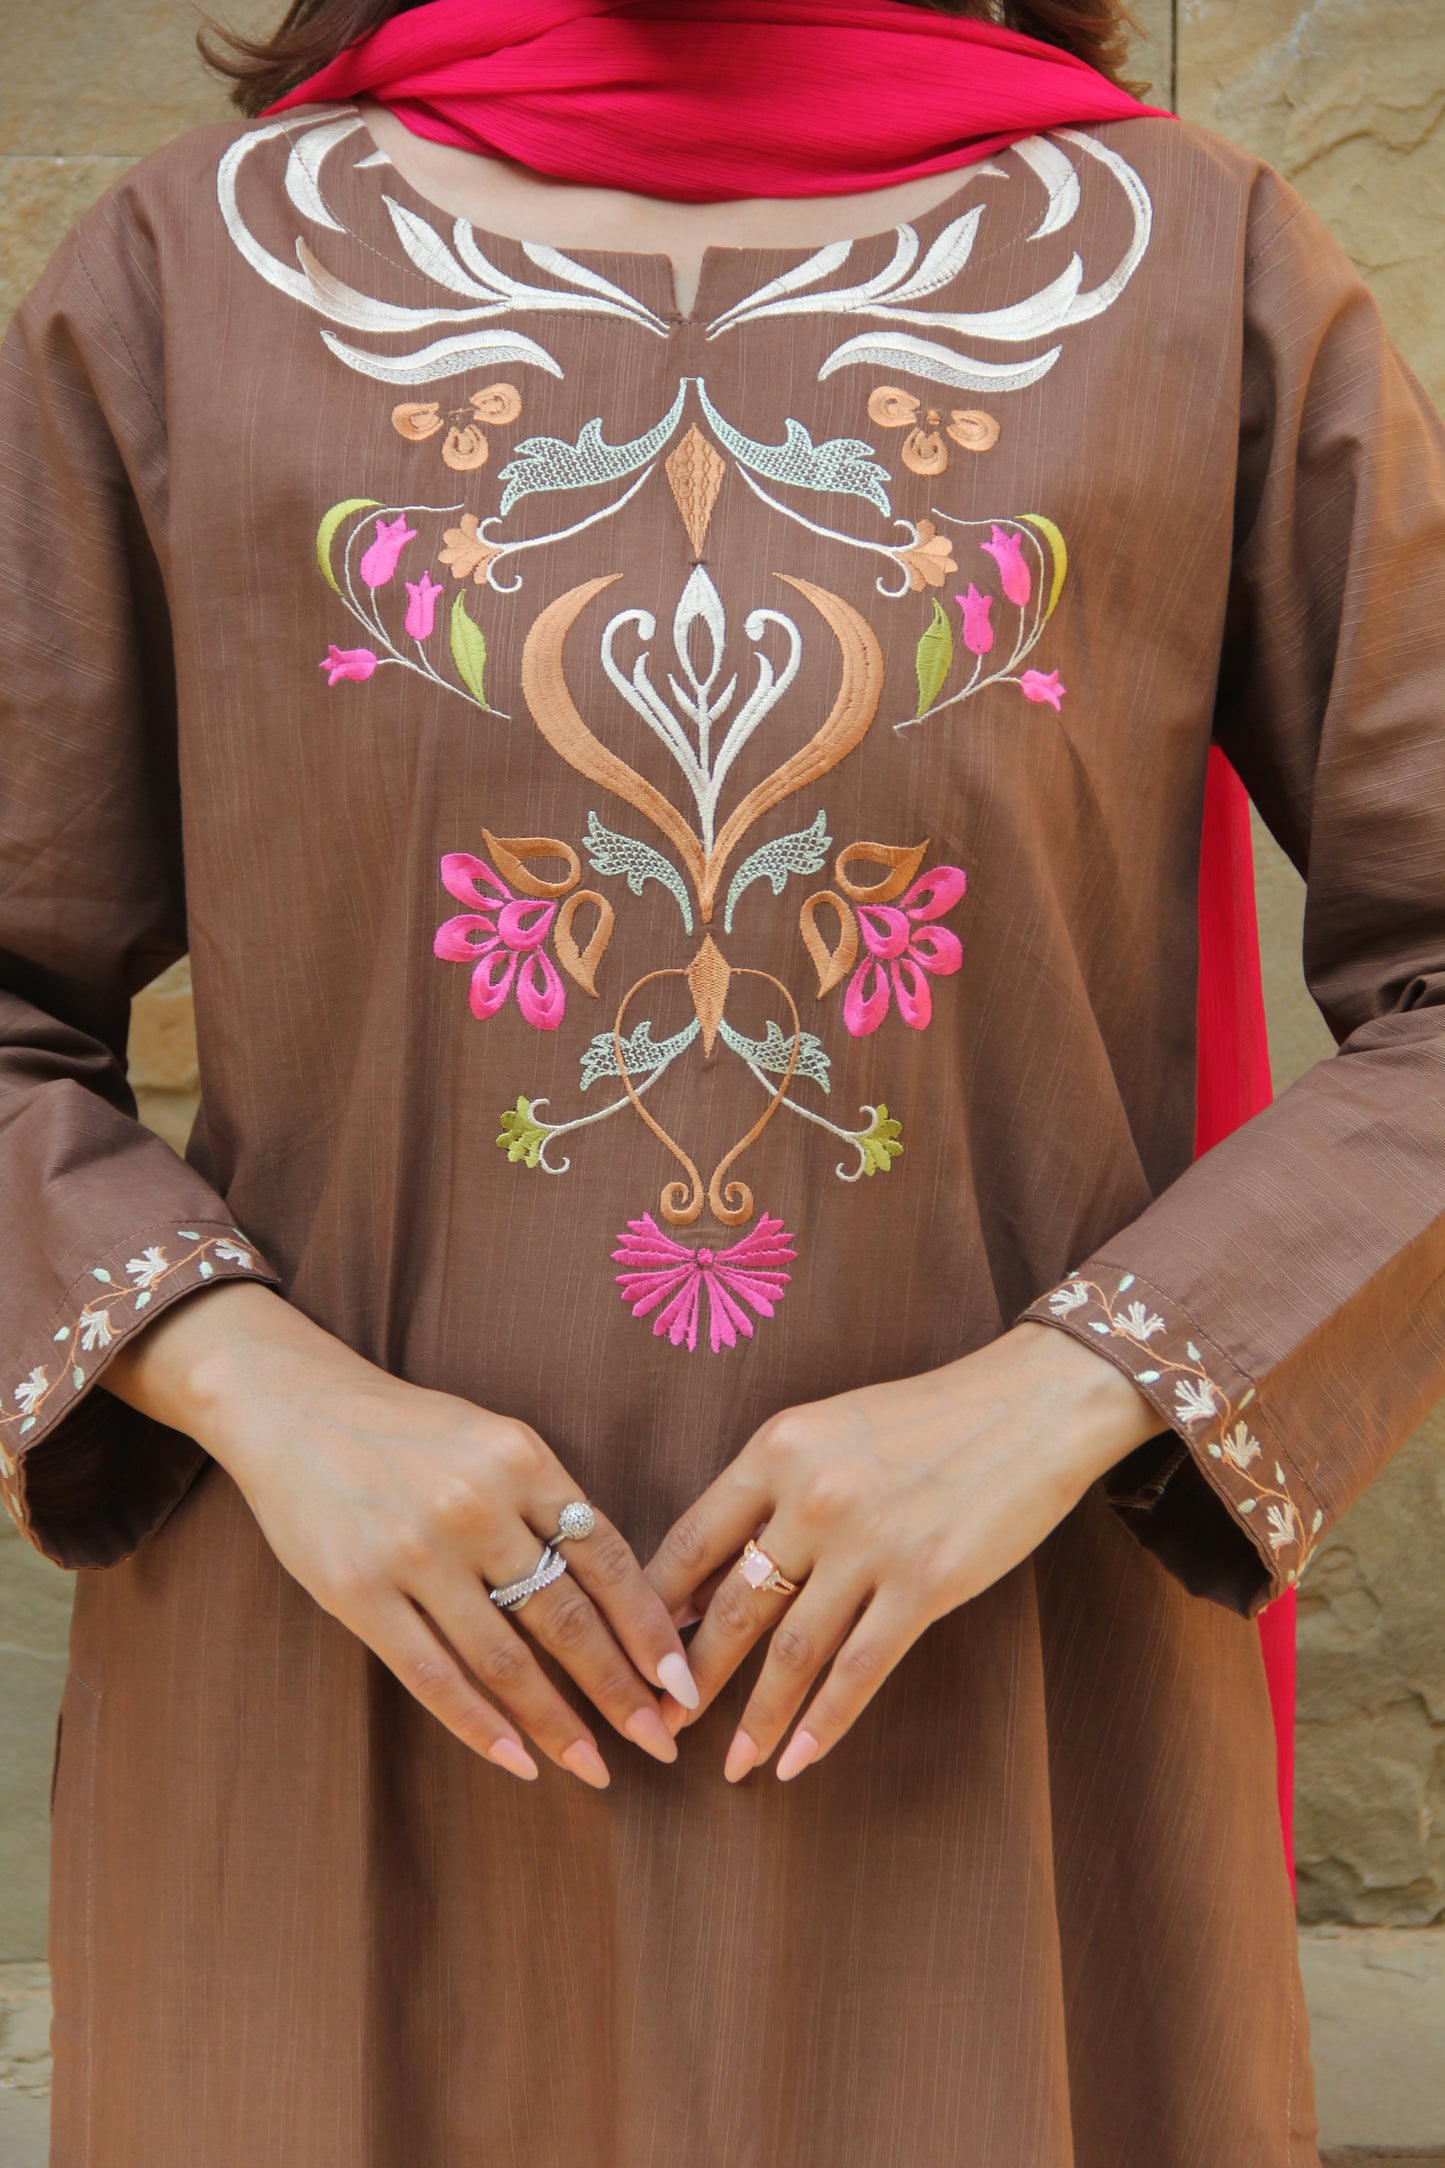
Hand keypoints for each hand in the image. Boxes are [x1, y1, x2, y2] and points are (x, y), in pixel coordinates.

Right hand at [104, 1280, 698, 1786]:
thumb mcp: (493, 1441)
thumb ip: (548, 1506)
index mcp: (521, 1459)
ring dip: (558, 1724)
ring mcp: (413, 1551)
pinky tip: (519, 1763)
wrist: (292, 1405)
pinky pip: (433, 1676)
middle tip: (662, 1740)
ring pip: (505, 1660)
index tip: (684, 1682)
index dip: (650, 1628)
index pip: (606, 1558)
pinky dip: (481, 1728)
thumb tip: (622, 1596)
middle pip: (566, 1617)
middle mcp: (475, 1505)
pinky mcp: (358, 1592)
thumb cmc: (408, 1432)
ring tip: (596, 1768)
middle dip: (621, 1689)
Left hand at [644, 1322, 1161, 1781]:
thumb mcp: (830, 1431)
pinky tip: (798, 1762)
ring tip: (731, 1764)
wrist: (1034, 1405)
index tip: (633, 1653)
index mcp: (778, 1448)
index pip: (693, 1540)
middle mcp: (813, 1495)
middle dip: (691, 1677)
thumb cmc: (928, 1418)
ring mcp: (870, 1542)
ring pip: (791, 1651)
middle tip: (661, 1724)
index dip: (657, 1608)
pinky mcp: (926, 1583)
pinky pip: (860, 1670)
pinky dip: (823, 1724)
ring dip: (755, 1718)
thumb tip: (711, 1578)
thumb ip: (771, 1492)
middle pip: (732, 1605)